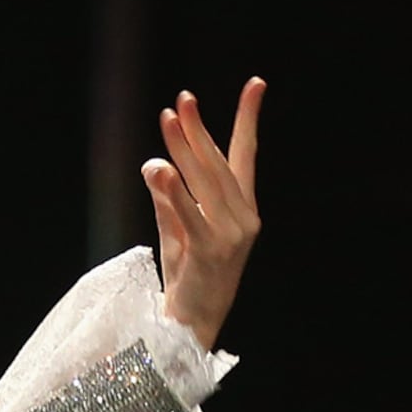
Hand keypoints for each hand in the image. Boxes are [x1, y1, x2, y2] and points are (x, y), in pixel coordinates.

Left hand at [143, 79, 263, 352]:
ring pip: (205, 182)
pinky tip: (160, 167)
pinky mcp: (211, 251)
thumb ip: (169, 198)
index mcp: (242, 209)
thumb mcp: (177, 231)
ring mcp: (231, 234)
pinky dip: (174, 192)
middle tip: (183, 100)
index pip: (244, 156)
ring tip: (169, 118)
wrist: (191, 328)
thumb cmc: (187, 279)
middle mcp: (243, 217)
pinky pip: (190, 215)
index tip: (256, 84)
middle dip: (199, 130)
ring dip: (183, 149)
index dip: (247, 119)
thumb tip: (155, 164)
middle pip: (218, 164)